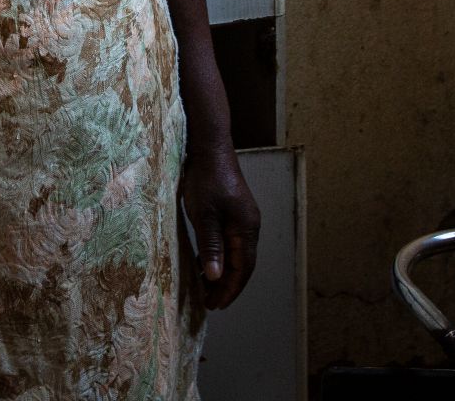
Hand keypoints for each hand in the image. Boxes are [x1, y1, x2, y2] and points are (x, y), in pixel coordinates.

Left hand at [181, 146, 260, 309]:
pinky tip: (205, 264)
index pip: (243, 269)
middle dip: (228, 286)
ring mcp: (243, 219)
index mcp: (247, 229)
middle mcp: (250, 226)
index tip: (215, 306)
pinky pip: (230, 244)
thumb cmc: (206, 180)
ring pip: (237, 255)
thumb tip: (216, 278)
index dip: (230, 290)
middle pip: (243, 265)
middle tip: (209, 304)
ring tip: (205, 289)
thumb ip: (211, 247)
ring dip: (223, 273)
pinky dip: (220, 258)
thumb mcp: (205, 216)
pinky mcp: (233, 213)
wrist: (209, 148)